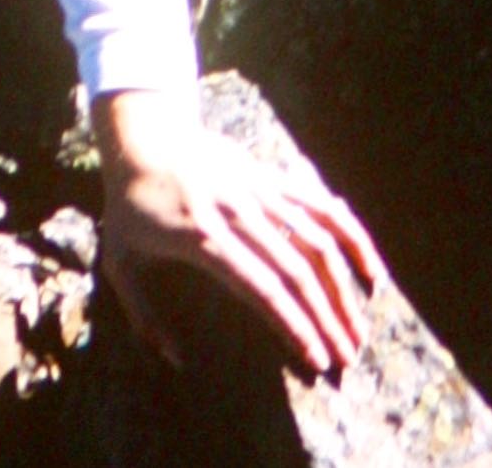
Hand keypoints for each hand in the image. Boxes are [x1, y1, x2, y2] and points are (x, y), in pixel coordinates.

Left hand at [91, 89, 384, 380]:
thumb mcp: (119, 261)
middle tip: (347, 360)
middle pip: (297, 271)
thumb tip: (177, 359)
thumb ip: (143, 316)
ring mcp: (258, 189)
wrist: (140, 131)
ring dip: (345, 288)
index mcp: (203, 237)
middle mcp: (238, 212)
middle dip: (327, 320)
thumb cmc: (129, 204)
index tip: (316, 360)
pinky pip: (320, 205)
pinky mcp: (270, 174)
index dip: (294, 326)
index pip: (262, 288)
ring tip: (359, 331)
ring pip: (317, 240)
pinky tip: (371, 273)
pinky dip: (352, 236)